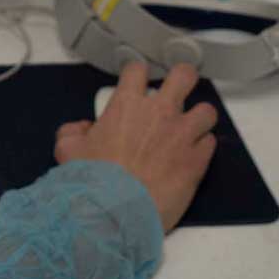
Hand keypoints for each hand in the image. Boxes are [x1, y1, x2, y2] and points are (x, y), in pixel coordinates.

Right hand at [54, 63, 216, 232]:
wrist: (118, 209)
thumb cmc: (93, 178)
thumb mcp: (68, 149)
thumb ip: (73, 131)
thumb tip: (83, 128)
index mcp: (126, 104)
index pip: (137, 69)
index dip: (138, 73)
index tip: (138, 80)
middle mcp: (159, 113)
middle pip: (183, 76)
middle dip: (182, 77)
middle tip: (179, 86)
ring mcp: (182, 135)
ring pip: (206, 110)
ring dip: (199, 116)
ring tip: (191, 126)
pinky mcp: (197, 160)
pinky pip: (210, 142)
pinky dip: (203, 146)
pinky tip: (193, 154)